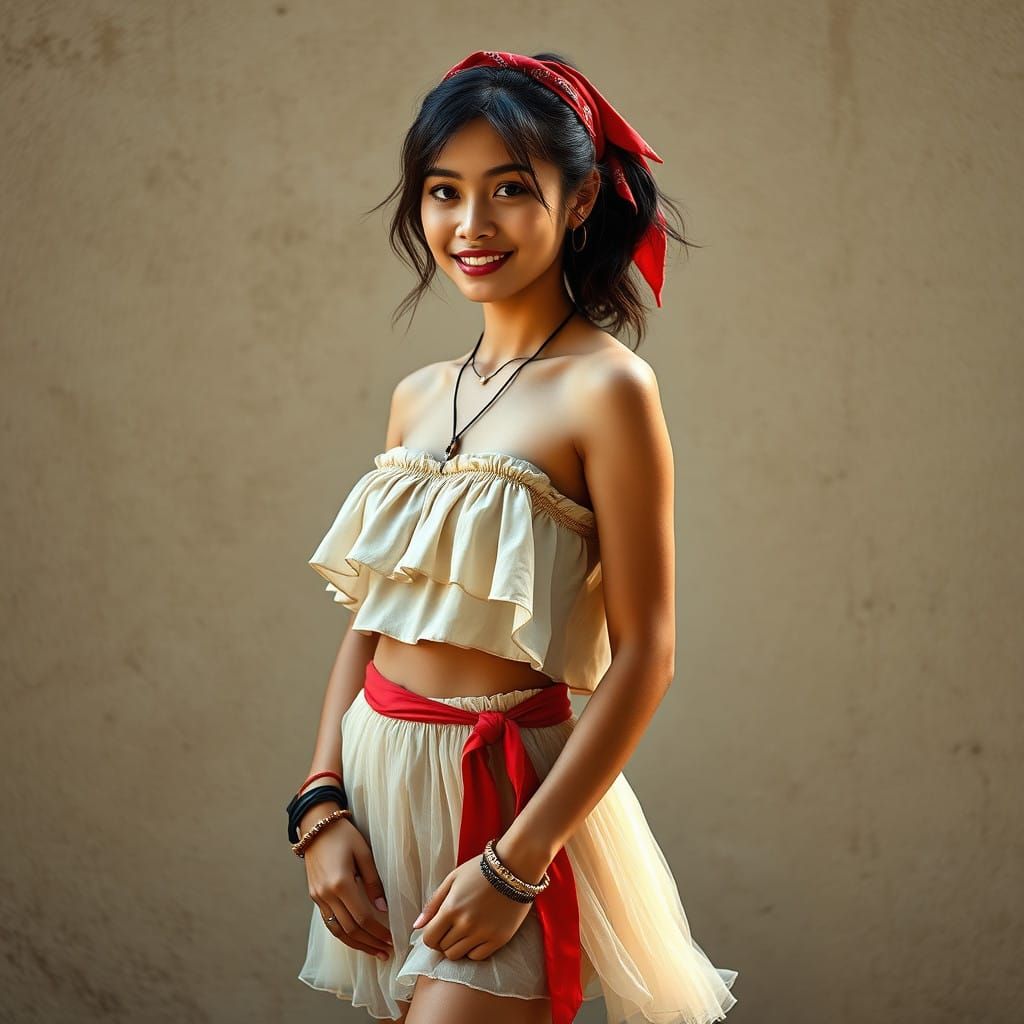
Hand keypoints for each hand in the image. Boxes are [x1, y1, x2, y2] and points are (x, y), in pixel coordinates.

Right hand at [303, 811, 394, 960]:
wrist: (316, 826)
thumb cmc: (344, 835)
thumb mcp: (364, 853)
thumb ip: (373, 882)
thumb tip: (383, 909)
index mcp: (340, 883)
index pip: (362, 918)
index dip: (377, 932)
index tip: (392, 939)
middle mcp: (326, 895)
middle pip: (350, 929)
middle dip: (369, 943)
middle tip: (386, 952)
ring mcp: (318, 897)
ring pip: (337, 931)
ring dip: (356, 944)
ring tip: (374, 952)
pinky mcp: (314, 897)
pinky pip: (329, 922)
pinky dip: (343, 934)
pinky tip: (356, 938)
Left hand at [412, 856, 533, 960]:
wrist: (514, 868)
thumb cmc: (480, 870)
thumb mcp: (452, 879)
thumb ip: (433, 904)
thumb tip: (416, 926)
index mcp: (451, 909)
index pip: (429, 939)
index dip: (430, 936)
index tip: (437, 928)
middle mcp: (465, 925)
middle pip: (443, 949)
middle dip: (444, 940)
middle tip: (453, 927)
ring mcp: (483, 933)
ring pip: (458, 956)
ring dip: (457, 946)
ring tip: (465, 930)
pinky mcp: (499, 939)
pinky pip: (477, 957)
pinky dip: (473, 950)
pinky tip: (477, 935)